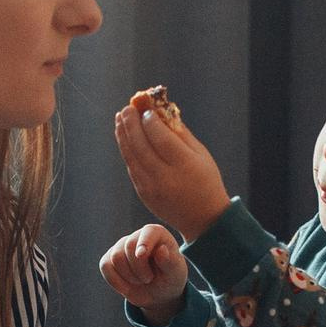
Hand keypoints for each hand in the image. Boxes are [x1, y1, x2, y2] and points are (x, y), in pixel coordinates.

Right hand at [100, 224, 189, 322]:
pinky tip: (126, 287)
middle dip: (138, 269)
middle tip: (149, 279)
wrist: (158, 293)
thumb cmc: (169, 278)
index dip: (143, 243)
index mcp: (157, 233)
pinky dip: (115, 280)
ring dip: (128, 276)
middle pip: (128, 247)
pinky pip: (105, 266)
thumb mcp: (175, 273)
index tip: (142, 255)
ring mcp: (121, 246)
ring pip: (115, 257)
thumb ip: (169, 262)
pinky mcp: (109, 258)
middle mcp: (137, 236)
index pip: (147, 233)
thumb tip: (161, 249)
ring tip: (140, 281)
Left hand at [113, 97, 232, 238]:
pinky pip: (132, 167)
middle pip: (142, 146)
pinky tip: (124, 136)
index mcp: (185, 166)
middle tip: (127, 108)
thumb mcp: (201, 154)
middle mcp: (166, 178)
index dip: (151, 122)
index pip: (161, 139)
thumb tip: (161, 111)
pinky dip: (127, 150)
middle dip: (132, 124)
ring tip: (120, 117)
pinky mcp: (144, 194)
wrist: (203, 218)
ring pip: (132, 157)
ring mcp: (152, 188)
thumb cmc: (205, 180)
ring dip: (124, 135)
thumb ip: (180, 133)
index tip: (146, 110)